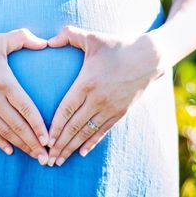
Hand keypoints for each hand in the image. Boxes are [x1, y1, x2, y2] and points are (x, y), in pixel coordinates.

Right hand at [0, 28, 49, 164]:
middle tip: (46, 157)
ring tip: (34, 156)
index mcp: (3, 82)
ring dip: (20, 145)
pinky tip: (10, 151)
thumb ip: (23, 38)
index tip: (49, 139)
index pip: (26, 108)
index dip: (38, 125)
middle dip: (33, 143)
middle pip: (17, 125)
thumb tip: (45, 42)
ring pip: (4, 132)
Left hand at [45, 25, 164, 165]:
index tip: (45, 141)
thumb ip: (69, 35)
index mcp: (87, 83)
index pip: (66, 111)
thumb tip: (47, 40)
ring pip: (86, 133)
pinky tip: (82, 152)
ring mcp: (110, 108)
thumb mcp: (93, 37)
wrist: (150, 57)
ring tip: (60, 161)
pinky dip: (91, 142)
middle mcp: (97, 99)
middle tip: (47, 159)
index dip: (54, 128)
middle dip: (59, 144)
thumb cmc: (118, 46)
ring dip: (72, 148)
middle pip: (74, 127)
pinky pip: (102, 131)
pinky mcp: (120, 112)